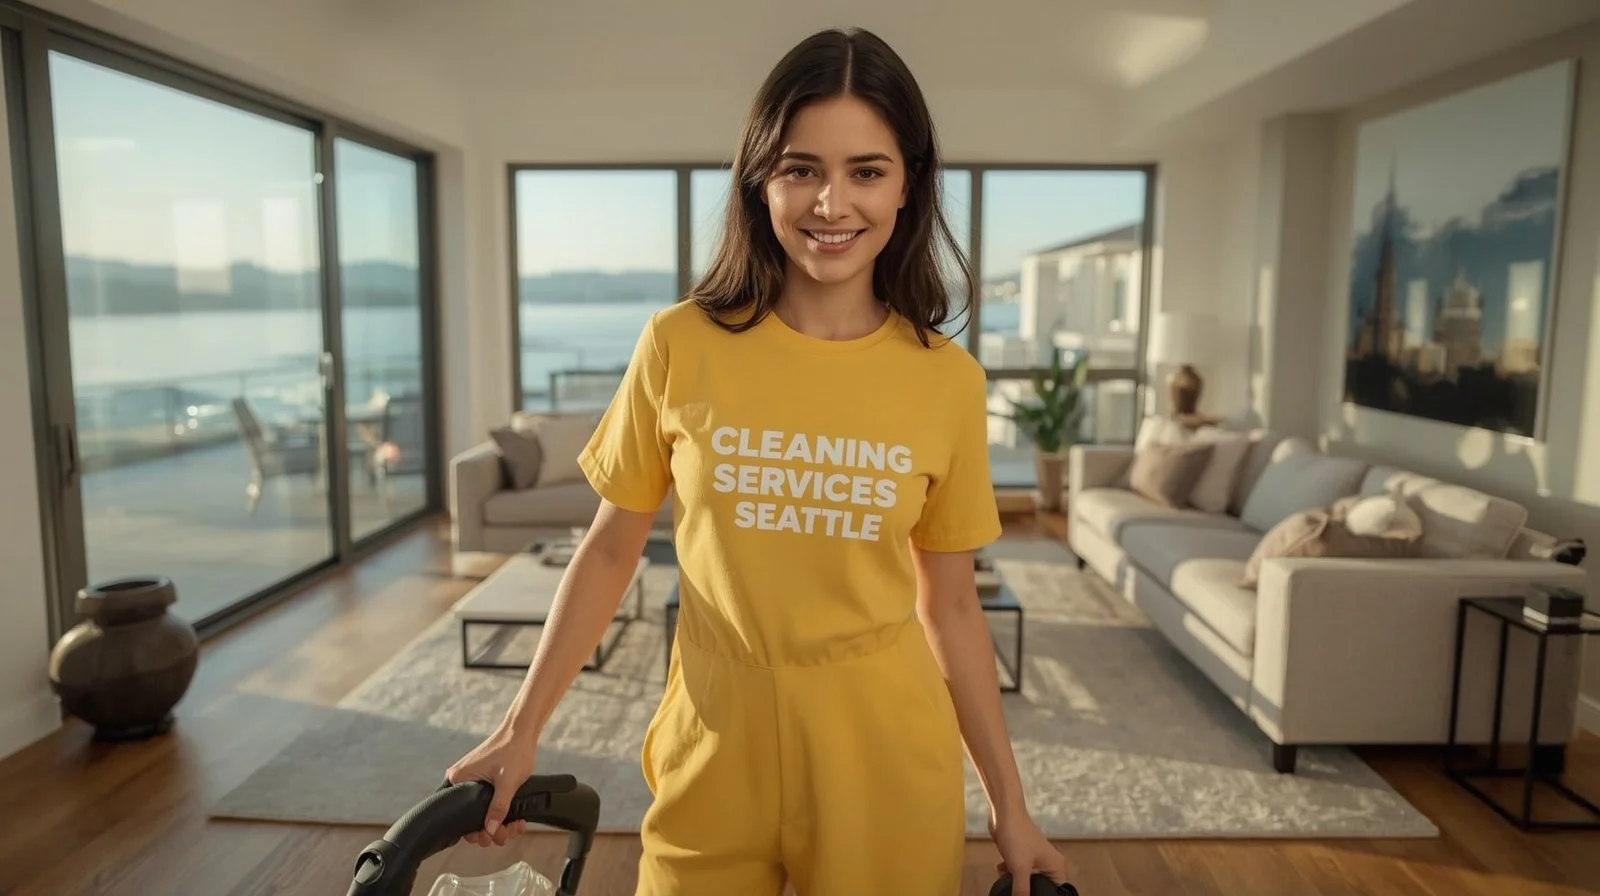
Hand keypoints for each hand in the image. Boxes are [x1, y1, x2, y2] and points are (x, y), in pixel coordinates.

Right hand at [444, 725, 537, 846]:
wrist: (522, 730)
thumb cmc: (513, 750)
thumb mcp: (507, 782)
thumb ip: (498, 808)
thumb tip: (490, 831)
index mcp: (458, 781)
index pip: (458, 816)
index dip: (474, 831)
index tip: (490, 838)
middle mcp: (460, 782)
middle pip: (471, 817)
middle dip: (491, 830)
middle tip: (507, 834)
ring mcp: (472, 781)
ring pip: (482, 812)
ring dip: (500, 823)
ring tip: (516, 826)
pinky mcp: (483, 781)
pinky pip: (488, 803)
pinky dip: (502, 812)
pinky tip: (517, 819)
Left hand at [990, 807, 1068, 894]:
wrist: (1003, 813)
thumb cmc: (1017, 834)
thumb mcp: (1019, 868)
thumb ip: (1021, 891)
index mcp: (1056, 867)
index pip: (1059, 892)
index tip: (1034, 894)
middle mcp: (1049, 863)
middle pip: (1041, 888)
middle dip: (1027, 890)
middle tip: (1017, 888)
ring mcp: (1035, 859)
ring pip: (1028, 881)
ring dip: (1016, 882)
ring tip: (1008, 876)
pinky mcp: (1022, 856)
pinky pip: (1018, 872)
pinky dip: (1009, 873)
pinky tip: (1002, 867)